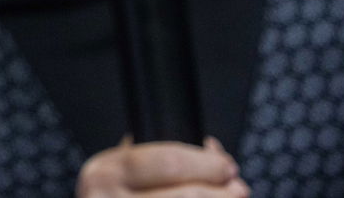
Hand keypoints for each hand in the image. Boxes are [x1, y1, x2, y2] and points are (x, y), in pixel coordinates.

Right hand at [76, 137, 248, 197]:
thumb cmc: (113, 196)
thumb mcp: (120, 171)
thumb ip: (157, 158)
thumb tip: (211, 151)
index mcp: (104, 173)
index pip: (165, 162)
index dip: (203, 164)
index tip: (226, 165)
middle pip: (183, 197)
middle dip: (219, 192)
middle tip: (239, 187)